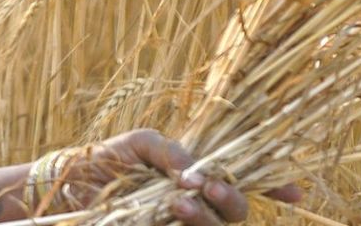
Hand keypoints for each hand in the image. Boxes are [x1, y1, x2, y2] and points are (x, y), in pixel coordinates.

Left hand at [60, 129, 303, 224]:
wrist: (67, 186)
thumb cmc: (105, 160)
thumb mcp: (139, 143)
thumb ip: (172, 151)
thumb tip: (198, 172)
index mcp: (194, 175)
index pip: (241, 183)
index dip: (272, 187)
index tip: (292, 192)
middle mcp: (194, 204)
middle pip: (235, 212)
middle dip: (228, 199)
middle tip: (202, 185)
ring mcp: (179, 225)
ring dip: (204, 217)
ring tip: (177, 203)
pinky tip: (168, 215)